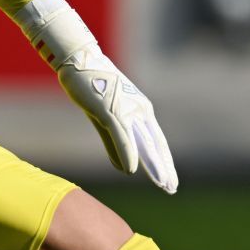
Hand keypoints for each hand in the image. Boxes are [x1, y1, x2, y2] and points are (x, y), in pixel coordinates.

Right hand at [29, 2, 177, 193]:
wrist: (77, 60)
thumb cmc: (91, 86)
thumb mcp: (104, 118)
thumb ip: (114, 144)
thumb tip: (124, 168)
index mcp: (140, 110)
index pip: (156, 141)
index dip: (163, 162)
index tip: (169, 181)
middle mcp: (139, 110)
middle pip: (156, 144)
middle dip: (164, 168)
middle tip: (173, 188)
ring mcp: (126, 109)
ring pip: (145, 142)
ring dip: (155, 165)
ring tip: (163, 183)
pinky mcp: (111, 110)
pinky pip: (122, 136)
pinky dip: (127, 153)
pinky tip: (131, 170)